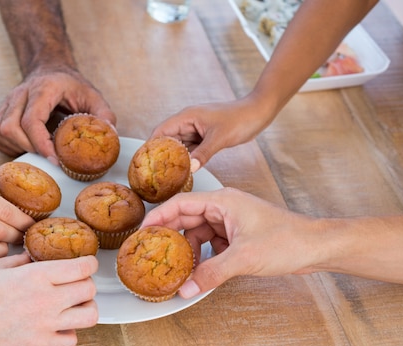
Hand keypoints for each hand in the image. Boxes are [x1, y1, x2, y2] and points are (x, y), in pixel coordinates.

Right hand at [0, 66, 115, 161]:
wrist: (50, 68)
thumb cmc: (70, 85)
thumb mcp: (92, 95)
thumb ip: (103, 114)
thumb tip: (109, 136)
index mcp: (43, 88)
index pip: (31, 120)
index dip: (41, 144)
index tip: (55, 159)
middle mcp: (20, 94)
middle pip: (10, 128)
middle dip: (29, 149)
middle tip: (48, 157)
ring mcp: (7, 102)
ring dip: (16, 147)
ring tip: (37, 151)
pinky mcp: (0, 111)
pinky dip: (7, 146)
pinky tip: (26, 146)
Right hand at [0, 253, 98, 345]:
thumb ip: (21, 259)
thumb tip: (35, 255)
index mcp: (36, 276)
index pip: (82, 267)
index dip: (89, 263)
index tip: (85, 263)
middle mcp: (46, 300)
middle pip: (90, 290)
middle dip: (87, 283)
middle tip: (76, 283)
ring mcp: (45, 325)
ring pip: (90, 316)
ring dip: (85, 308)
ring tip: (73, 305)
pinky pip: (72, 340)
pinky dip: (69, 332)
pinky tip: (57, 325)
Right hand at [142, 188, 320, 295]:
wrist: (317, 248)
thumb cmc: (287, 240)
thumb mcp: (244, 258)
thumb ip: (210, 274)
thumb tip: (184, 290)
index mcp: (223, 201)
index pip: (180, 204)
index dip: (158, 216)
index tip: (142, 232)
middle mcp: (224, 208)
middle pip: (186, 219)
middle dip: (170, 236)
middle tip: (151, 252)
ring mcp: (230, 222)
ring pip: (198, 234)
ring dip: (187, 251)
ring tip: (173, 267)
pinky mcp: (237, 236)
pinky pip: (210, 245)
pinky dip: (202, 257)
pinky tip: (197, 271)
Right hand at [150, 96, 273, 169]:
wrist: (258, 113)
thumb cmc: (240, 118)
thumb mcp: (219, 138)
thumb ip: (203, 154)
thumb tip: (190, 169)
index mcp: (187, 117)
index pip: (161, 131)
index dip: (150, 146)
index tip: (144, 161)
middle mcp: (188, 122)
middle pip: (166, 140)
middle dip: (160, 155)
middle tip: (154, 173)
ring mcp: (196, 130)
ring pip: (178, 146)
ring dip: (174, 158)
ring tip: (166, 175)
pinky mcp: (204, 137)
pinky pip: (190, 149)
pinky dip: (186, 159)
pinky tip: (184, 170)